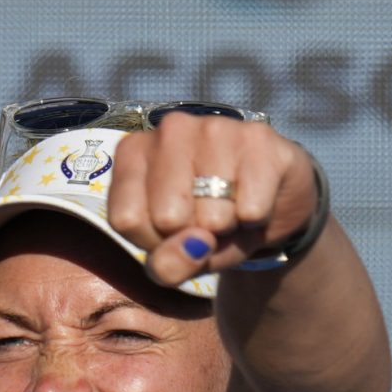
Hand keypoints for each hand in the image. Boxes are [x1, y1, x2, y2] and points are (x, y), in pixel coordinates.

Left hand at [107, 112, 318, 287]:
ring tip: (230, 208)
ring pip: (212, 216)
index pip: (126, 219)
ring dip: (226, 227)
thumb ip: (168, 264)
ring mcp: (215, 127)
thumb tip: (191, 247)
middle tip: (204, 220)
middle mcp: (170, 130)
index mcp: (133, 153)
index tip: (168, 231)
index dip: (152, 242)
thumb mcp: (177, 256)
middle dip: (191, 235)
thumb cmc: (206, 227)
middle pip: (167, 219)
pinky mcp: (258, 138)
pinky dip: (255, 220)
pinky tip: (254, 198)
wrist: (266, 204)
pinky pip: (251, 209)